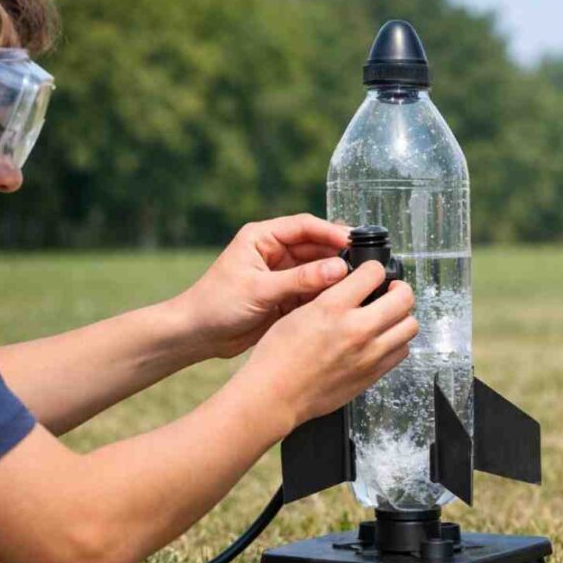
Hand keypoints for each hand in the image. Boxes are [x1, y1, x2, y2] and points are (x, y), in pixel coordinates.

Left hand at [176, 214, 352, 358]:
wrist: (197, 336)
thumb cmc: (216, 305)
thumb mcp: (260, 290)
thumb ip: (300, 280)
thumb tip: (339, 269)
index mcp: (262, 238)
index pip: (305, 226)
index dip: (331, 232)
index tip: (355, 243)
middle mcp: (274, 252)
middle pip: (316, 247)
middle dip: (338, 256)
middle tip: (365, 266)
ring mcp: (281, 275)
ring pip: (318, 270)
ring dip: (335, 277)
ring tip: (359, 285)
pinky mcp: (285, 297)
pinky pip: (313, 292)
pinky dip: (327, 296)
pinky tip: (343, 301)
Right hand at [231, 261, 418, 431]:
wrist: (275, 395)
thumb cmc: (278, 357)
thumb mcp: (299, 312)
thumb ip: (332, 297)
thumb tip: (354, 287)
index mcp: (333, 308)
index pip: (374, 272)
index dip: (374, 269)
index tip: (372, 273)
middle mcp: (356, 329)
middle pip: (404, 298)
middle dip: (399, 289)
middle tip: (390, 292)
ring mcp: (369, 355)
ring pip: (410, 326)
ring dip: (402, 317)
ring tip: (388, 317)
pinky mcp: (372, 375)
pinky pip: (402, 352)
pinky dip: (397, 342)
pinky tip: (382, 340)